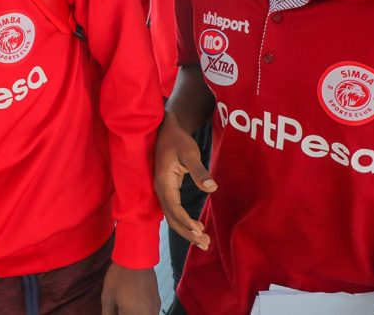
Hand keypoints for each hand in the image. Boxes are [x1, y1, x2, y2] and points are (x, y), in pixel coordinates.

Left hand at [101, 263, 159, 314]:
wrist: (136, 258)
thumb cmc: (119, 277)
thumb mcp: (107, 297)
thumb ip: (108, 314)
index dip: (117, 313)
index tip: (114, 309)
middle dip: (125, 313)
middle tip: (118, 307)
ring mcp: (155, 309)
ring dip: (134, 313)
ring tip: (125, 303)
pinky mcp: (157, 301)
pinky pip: (149, 312)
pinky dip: (141, 311)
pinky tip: (133, 301)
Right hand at [154, 114, 215, 250]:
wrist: (166, 129)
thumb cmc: (178, 140)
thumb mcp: (190, 153)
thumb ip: (199, 171)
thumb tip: (212, 188)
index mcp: (163, 182)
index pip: (173, 208)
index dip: (185, 221)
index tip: (199, 230)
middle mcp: (160, 189)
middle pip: (172, 217)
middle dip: (187, 232)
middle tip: (205, 243)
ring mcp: (162, 190)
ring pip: (172, 216)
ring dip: (186, 231)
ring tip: (203, 241)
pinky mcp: (167, 190)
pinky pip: (174, 211)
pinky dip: (184, 222)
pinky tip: (196, 228)